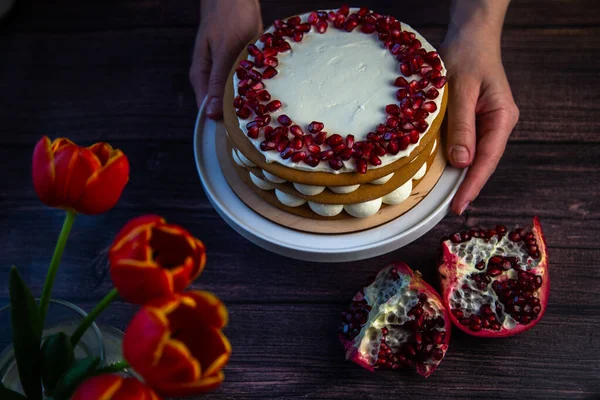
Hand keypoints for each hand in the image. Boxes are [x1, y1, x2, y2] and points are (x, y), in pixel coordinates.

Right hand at [189, 0, 262, 118]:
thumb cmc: (227, 17)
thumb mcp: (224, 50)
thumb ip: (217, 82)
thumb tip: (211, 114)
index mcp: (201, 77)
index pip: (207, 112)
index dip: (222, 126)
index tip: (239, 137)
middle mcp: (212, 78)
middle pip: (223, 106)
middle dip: (239, 116)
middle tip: (258, 128)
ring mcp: (225, 71)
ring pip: (237, 95)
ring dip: (250, 102)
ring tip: (267, 114)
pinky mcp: (239, 65)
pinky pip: (247, 82)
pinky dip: (257, 86)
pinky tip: (271, 93)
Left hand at [441, 0, 518, 214]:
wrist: (469, 38)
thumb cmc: (466, 58)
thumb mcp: (460, 90)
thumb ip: (462, 126)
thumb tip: (462, 162)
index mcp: (501, 117)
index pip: (487, 159)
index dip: (473, 184)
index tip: (459, 205)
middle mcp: (498, 124)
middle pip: (483, 162)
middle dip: (467, 185)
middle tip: (450, 209)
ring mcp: (488, 123)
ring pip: (474, 156)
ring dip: (461, 176)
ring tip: (445, 198)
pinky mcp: (474, 121)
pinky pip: (466, 145)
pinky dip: (455, 159)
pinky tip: (444, 173)